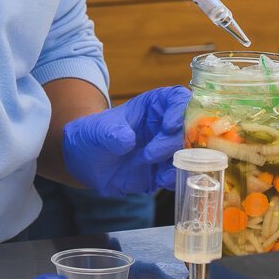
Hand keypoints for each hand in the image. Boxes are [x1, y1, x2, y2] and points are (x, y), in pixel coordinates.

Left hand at [61, 85, 191, 195]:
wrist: (87, 163)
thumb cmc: (94, 136)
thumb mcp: (97, 131)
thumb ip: (111, 133)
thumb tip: (126, 140)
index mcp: (153, 106)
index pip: (177, 99)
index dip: (180, 110)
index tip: (169, 126)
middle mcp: (166, 125)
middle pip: (190, 127)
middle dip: (177, 142)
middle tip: (150, 155)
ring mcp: (168, 149)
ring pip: (191, 152)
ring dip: (179, 163)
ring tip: (156, 172)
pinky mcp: (165, 170)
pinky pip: (182, 174)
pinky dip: (176, 178)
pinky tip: (159, 180)